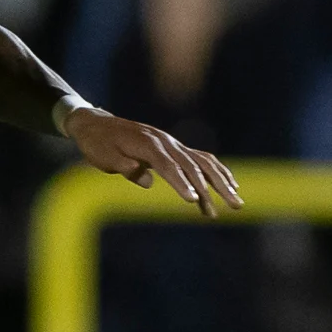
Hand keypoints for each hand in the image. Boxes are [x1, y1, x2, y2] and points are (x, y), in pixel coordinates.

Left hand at [65, 106, 244, 218]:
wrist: (95, 123)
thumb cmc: (97, 144)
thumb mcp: (103, 157)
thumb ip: (125, 167)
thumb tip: (148, 181)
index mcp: (147, 144)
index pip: (169, 166)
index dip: (182, 183)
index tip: (194, 201)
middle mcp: (165, 142)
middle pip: (194, 165)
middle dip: (214, 188)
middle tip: (232, 207)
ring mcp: (172, 143)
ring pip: (203, 162)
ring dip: (222, 182)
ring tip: (237, 202)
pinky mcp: (174, 147)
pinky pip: (201, 157)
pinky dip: (217, 171)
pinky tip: (230, 184)